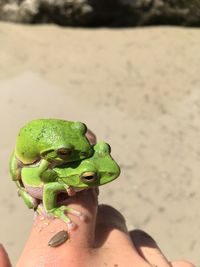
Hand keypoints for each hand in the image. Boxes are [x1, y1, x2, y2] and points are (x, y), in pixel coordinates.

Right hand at [0, 189, 194, 266]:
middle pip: (105, 214)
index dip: (73, 180)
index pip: (69, 193)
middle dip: (96, 227)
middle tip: (88, 253)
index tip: (79, 171)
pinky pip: (172, 263)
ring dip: (126, 252)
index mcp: (59, 257)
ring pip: (138, 238)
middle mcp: (106, 255)